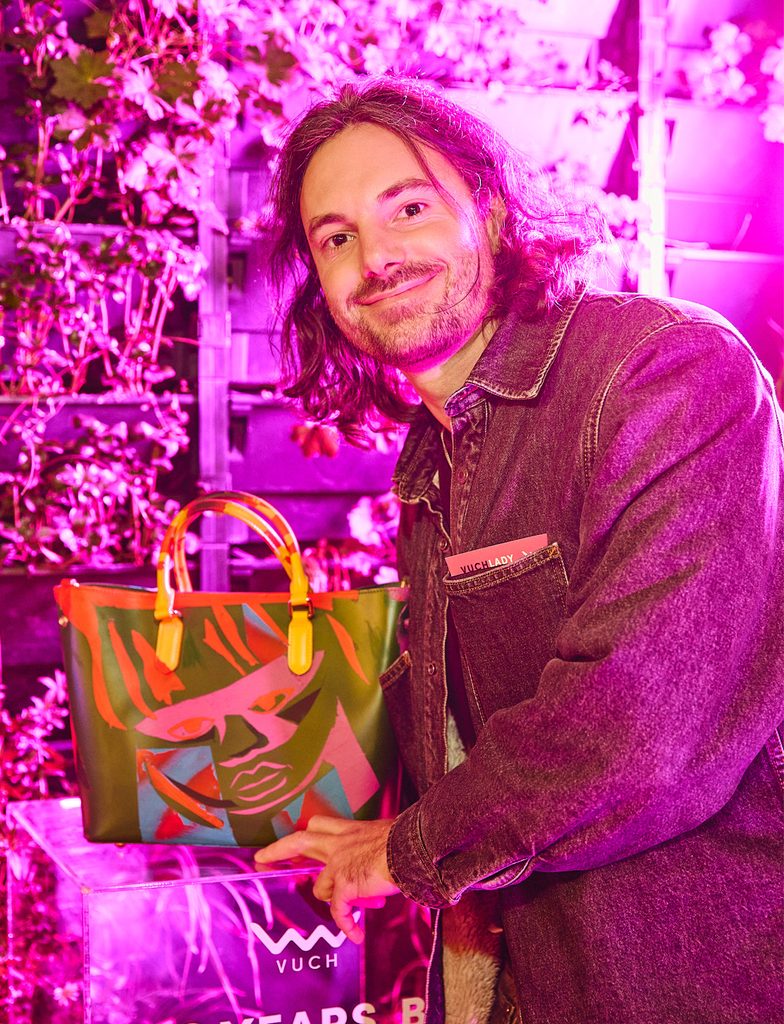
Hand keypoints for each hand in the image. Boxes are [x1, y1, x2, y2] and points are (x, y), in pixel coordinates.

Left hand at [254, 816, 399, 943]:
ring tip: (364, 905)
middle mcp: (340, 843)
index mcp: (350, 830)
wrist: (414, 847)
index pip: (320, 825)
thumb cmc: (408, 839)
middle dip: (278, 850)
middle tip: (260, 858)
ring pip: (321, 887)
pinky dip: (348, 925)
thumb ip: (374, 849)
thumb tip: (378, 868)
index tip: (295, 836)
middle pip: (300, 841)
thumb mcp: (386, 836)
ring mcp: (338, 863)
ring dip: (338, 900)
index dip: (306, 832)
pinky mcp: (344, 885)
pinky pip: (339, 912)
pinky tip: (356, 935)